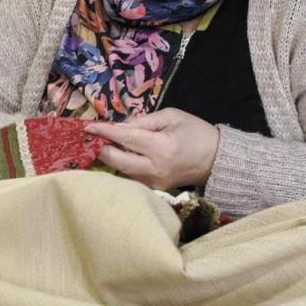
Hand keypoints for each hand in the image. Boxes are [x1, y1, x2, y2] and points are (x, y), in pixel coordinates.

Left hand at [86, 108, 219, 190]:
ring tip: (102, 144)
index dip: (106, 132)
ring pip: (122, 172)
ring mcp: (155, 182)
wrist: (217, 160)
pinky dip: (122, 166)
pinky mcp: (155, 189)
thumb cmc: (195, 132)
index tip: (89, 127)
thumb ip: (144, 121)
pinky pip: (132, 177)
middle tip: (91, 138)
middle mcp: (155, 168)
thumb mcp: (171, 116)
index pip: (126, 138)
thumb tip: (120, 126)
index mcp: (161, 147)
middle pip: (117, 161)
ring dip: (110, 158)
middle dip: (101, 149)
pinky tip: (119, 155)